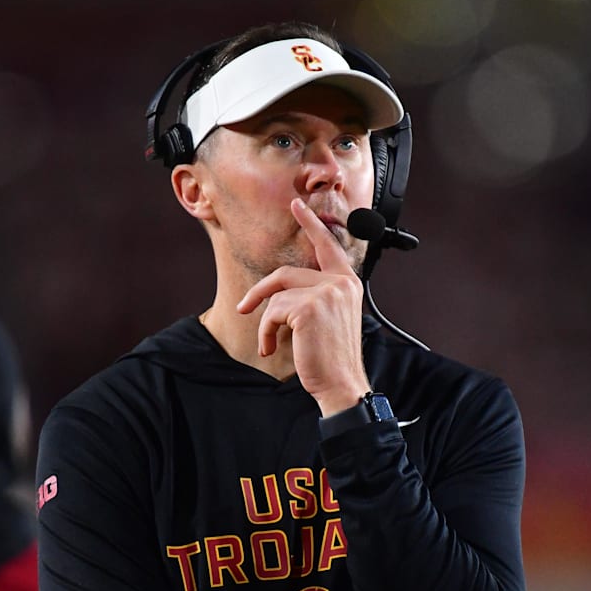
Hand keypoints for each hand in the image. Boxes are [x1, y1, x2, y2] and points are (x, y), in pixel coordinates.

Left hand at [237, 198, 370, 415]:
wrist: (341, 384)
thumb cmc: (333, 357)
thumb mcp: (330, 319)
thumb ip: (317, 296)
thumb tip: (281, 291)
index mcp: (347, 283)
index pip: (327, 246)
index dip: (310, 223)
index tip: (297, 205)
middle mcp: (340, 283)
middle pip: (286, 274)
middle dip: (260, 292)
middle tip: (243, 307)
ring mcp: (326, 293)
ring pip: (277, 296)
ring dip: (266, 322)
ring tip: (269, 343)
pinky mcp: (309, 307)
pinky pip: (273, 312)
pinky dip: (266, 332)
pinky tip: (272, 347)